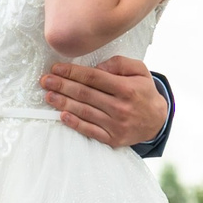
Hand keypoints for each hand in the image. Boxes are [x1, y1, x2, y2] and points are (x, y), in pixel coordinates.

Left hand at [41, 56, 167, 147]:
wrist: (157, 121)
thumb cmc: (144, 92)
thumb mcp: (140, 70)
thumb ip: (120, 63)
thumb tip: (98, 66)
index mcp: (126, 88)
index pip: (93, 77)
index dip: (73, 72)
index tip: (57, 68)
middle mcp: (120, 107)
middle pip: (85, 94)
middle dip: (62, 86)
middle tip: (46, 80)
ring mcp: (116, 125)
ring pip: (84, 112)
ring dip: (63, 103)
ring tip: (49, 96)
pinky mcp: (113, 139)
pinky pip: (90, 131)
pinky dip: (75, 123)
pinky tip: (62, 115)